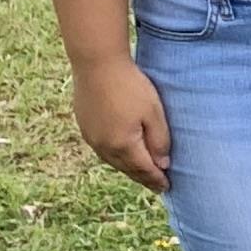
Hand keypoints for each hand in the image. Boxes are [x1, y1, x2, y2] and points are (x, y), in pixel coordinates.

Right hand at [72, 54, 171, 192]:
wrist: (96, 63)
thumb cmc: (129, 85)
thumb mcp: (153, 112)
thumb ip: (159, 141)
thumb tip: (162, 164)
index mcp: (123, 145)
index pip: (144, 169)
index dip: (156, 179)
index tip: (167, 187)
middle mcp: (104, 146)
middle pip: (127, 168)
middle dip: (143, 177)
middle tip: (156, 185)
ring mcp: (91, 136)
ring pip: (113, 160)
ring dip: (128, 168)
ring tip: (140, 172)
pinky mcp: (84, 126)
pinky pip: (102, 149)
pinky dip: (115, 156)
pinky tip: (121, 153)